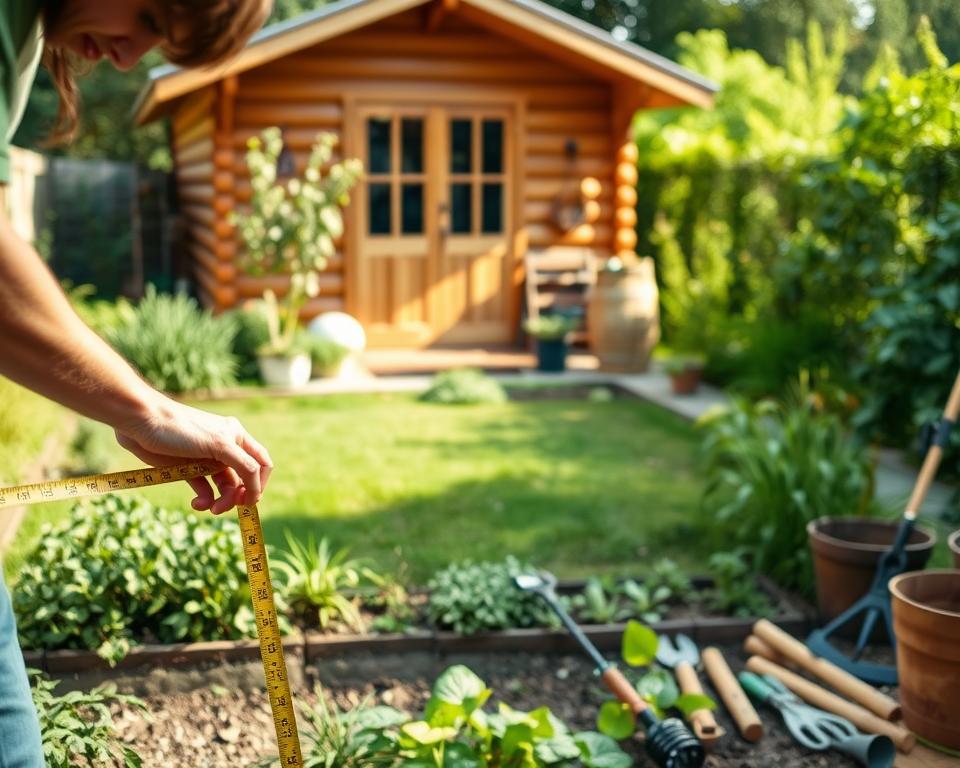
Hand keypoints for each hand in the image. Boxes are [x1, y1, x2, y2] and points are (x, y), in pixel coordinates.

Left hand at [114, 397, 272, 513]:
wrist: (142, 423)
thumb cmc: (181, 428)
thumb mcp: (219, 444)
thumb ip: (243, 465)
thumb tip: (255, 488)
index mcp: (237, 438)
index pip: (261, 463)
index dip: (260, 484)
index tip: (251, 501)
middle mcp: (226, 449)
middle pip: (243, 479)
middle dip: (238, 495)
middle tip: (228, 507)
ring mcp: (207, 460)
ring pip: (224, 487)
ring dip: (221, 501)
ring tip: (211, 508)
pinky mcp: (188, 470)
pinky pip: (204, 490)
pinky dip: (204, 500)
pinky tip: (196, 503)